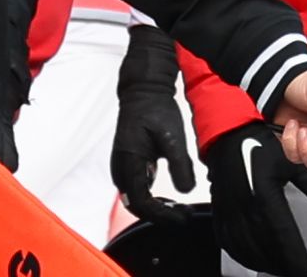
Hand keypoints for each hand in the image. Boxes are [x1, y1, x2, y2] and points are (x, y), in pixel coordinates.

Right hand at [110, 25, 195, 223]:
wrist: (142, 91)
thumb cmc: (155, 110)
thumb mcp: (173, 136)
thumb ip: (180, 165)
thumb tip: (185, 192)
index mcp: (129, 160)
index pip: (141, 202)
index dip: (162, 215)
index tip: (182, 217)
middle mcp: (121, 167)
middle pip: (136, 205)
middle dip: (160, 215)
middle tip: (183, 215)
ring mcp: (123, 166)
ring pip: (136, 199)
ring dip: (156, 208)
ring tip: (179, 209)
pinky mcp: (129, 164)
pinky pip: (137, 189)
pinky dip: (152, 198)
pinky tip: (170, 198)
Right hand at [205, 122, 306, 276]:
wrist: (228, 129)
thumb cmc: (257, 140)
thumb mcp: (293, 163)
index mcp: (263, 193)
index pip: (282, 236)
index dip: (294, 257)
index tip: (304, 268)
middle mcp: (244, 203)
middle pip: (263, 247)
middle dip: (280, 264)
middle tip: (294, 270)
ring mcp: (229, 206)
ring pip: (243, 246)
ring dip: (260, 260)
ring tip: (276, 267)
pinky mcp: (219, 206)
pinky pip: (225, 236)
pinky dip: (238, 250)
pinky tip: (248, 255)